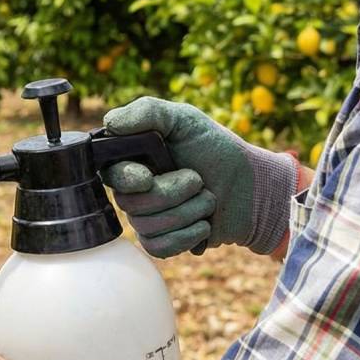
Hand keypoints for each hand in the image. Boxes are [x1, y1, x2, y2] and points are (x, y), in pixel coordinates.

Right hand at [102, 97, 296, 256]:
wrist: (250, 188)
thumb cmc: (217, 150)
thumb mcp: (185, 120)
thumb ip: (148, 111)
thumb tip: (110, 122)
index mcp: (133, 160)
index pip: (109, 173)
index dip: (126, 179)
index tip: (148, 177)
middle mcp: (133, 191)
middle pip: (130, 203)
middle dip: (173, 192)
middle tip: (198, 179)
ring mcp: (145, 219)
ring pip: (148, 226)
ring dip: (188, 211)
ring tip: (207, 199)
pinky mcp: (160, 243)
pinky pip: (158, 247)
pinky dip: (187, 236)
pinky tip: (204, 224)